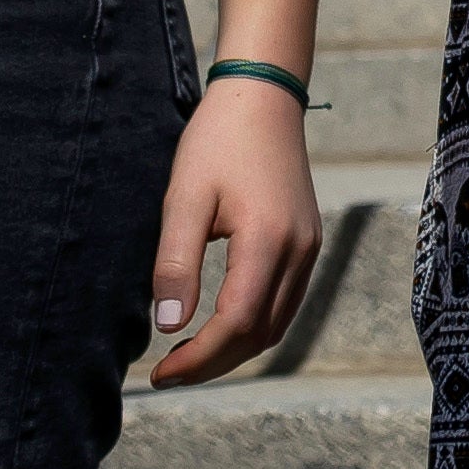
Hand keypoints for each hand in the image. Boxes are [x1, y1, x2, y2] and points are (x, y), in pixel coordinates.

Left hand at [147, 75, 320, 384]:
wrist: (262, 96)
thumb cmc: (217, 142)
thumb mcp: (184, 198)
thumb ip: (175, 263)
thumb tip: (170, 326)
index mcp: (268, 240)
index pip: (237, 324)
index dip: (198, 359)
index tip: (158, 372)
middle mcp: (299, 250)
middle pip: (260, 335)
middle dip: (214, 363)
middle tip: (167, 371)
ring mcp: (309, 247)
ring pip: (277, 325)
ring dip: (235, 350)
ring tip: (189, 355)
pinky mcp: (308, 241)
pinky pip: (285, 303)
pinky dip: (253, 327)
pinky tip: (221, 324)